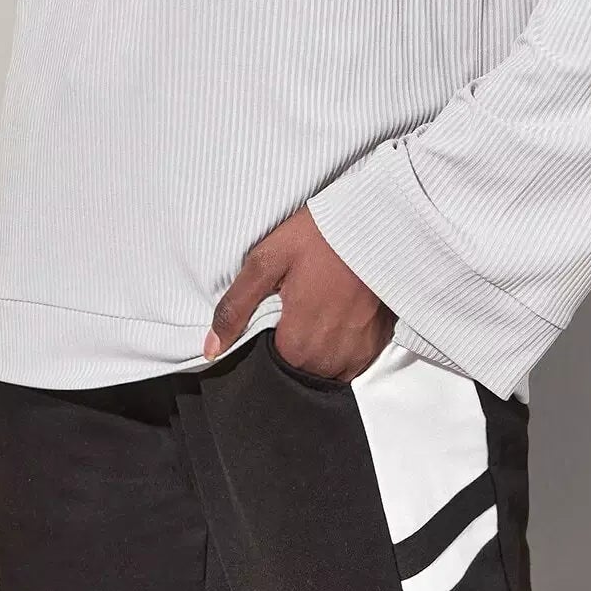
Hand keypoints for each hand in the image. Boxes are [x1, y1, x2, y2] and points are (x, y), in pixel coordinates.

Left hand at [204, 205, 395, 382]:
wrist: (379, 219)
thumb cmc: (321, 236)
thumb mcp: (268, 260)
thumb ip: (236, 307)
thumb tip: (210, 348)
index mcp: (300, 345)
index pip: (271, 369)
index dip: (265, 344)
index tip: (272, 317)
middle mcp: (332, 359)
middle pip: (299, 371)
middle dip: (292, 346)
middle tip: (296, 306)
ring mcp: (360, 352)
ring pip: (327, 369)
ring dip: (318, 349)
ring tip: (317, 309)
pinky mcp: (380, 341)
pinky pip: (354, 360)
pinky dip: (343, 344)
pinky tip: (339, 313)